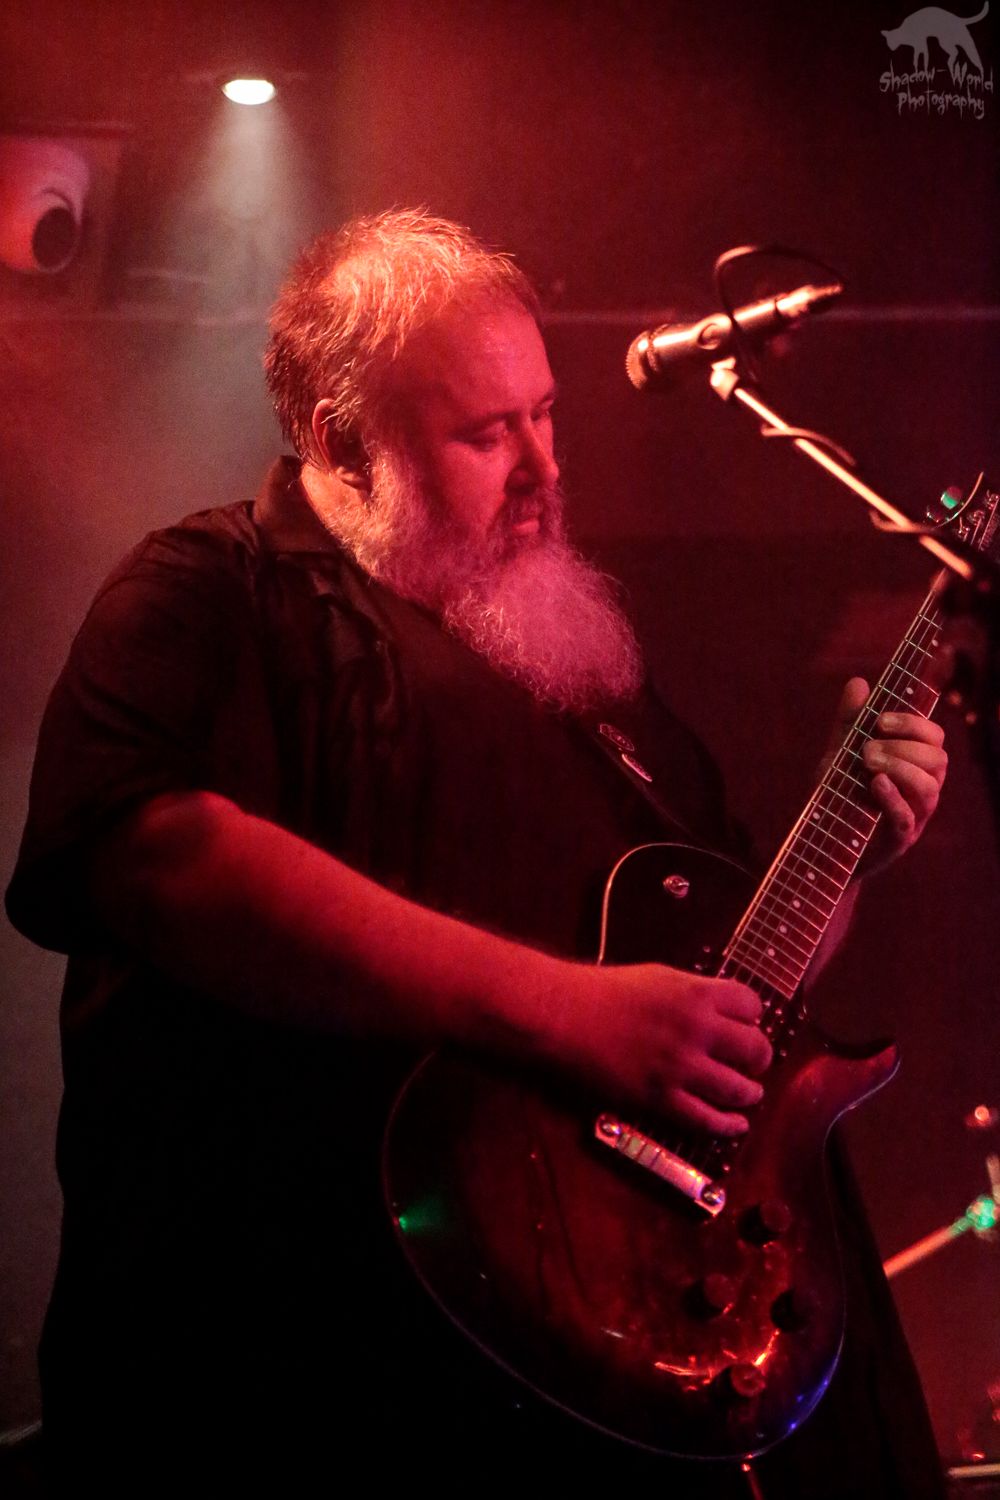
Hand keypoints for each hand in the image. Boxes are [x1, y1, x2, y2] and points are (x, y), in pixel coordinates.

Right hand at [562, 963, 771, 1135]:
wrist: (565, 1017)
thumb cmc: (607, 991)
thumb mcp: (660, 978)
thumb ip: (695, 994)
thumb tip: (722, 1012)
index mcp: (697, 994)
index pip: (752, 1006)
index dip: (753, 1016)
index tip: (747, 1024)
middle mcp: (697, 1030)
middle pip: (755, 1049)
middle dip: (759, 1057)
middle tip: (754, 1062)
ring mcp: (680, 1068)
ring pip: (739, 1090)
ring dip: (750, 1093)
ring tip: (749, 1093)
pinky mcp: (661, 1099)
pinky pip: (707, 1121)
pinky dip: (728, 1125)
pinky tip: (736, 1124)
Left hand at [822, 677, 947, 873]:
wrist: (824, 842)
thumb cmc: (840, 793)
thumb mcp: (840, 753)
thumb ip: (850, 721)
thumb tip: (859, 682)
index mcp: (916, 765)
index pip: (935, 737)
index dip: (913, 724)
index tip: (880, 721)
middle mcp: (922, 790)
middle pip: (938, 760)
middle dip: (903, 747)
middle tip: (866, 749)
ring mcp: (914, 817)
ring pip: (930, 788)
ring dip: (900, 769)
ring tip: (867, 763)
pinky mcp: (898, 840)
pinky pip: (908, 818)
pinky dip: (893, 798)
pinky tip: (874, 784)